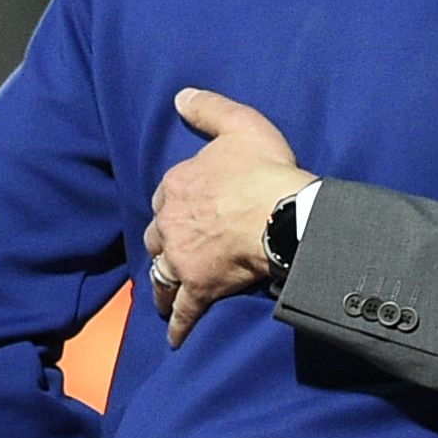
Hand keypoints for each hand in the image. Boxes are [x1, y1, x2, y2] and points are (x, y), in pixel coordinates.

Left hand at [149, 88, 304, 346]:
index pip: (164, 196)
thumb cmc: (264, 170)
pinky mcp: (200, 288)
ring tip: (160, 298)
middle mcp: (171, 223)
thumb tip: (180, 96)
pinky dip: (177, 326)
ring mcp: (183, 259)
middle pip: (156, 238)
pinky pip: (183, 312)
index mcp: (178, 185)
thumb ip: (207, 109)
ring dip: (160, 287)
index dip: (173, 205)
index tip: (181, 212)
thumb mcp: (238, 124)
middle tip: (168, 256)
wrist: (280, 215)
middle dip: (161, 246)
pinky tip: (174, 340)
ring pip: (161, 276)